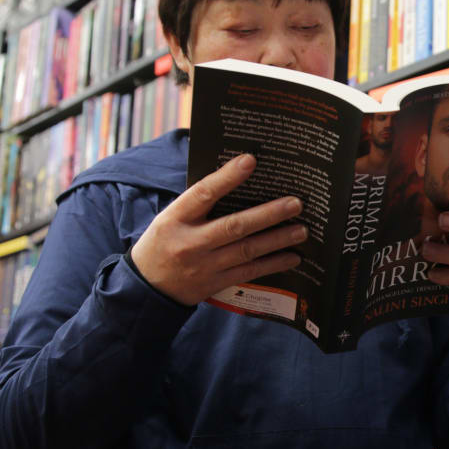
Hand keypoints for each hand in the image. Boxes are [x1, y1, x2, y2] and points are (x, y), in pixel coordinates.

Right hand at [130, 154, 307, 305]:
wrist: (146, 288)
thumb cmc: (164, 242)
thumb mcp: (171, 217)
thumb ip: (199, 203)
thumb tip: (238, 179)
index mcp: (175, 218)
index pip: (203, 193)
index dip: (227, 177)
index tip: (251, 161)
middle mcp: (190, 242)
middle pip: (234, 226)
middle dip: (268, 214)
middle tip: (296, 204)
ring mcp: (204, 266)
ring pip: (247, 250)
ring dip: (278, 240)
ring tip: (302, 230)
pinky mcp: (215, 283)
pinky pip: (249, 272)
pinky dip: (273, 265)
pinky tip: (293, 257)